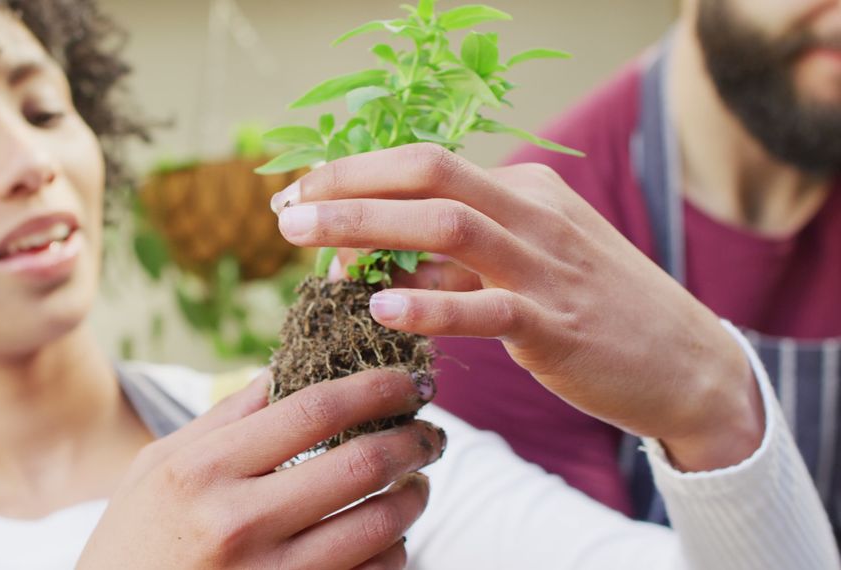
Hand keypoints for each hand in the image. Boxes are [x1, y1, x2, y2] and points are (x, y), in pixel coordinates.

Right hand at [77, 369, 442, 568]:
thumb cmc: (135, 540)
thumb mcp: (158, 467)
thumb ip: (224, 418)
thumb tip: (288, 369)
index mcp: (202, 469)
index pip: (314, 410)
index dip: (376, 388)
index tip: (409, 381)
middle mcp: (236, 521)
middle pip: (359, 465)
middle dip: (413, 442)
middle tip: (432, 434)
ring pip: (377, 527)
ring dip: (413, 499)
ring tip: (417, 484)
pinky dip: (395, 552)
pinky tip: (390, 537)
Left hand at [271, 143, 762, 470]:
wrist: (685, 363)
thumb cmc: (591, 313)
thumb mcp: (521, 269)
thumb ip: (454, 262)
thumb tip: (373, 265)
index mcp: (523, 191)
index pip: (426, 164)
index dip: (356, 174)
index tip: (301, 196)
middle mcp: (532, 213)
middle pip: (430, 176)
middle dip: (349, 187)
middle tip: (288, 212)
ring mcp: (546, 265)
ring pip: (449, 225)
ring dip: (370, 229)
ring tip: (310, 246)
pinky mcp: (555, 323)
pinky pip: (485, 307)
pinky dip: (431, 304)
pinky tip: (382, 310)